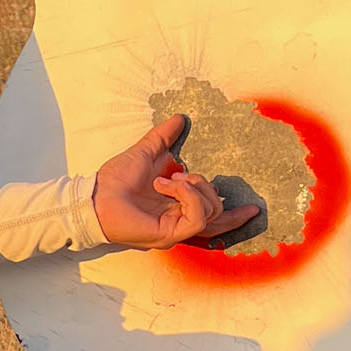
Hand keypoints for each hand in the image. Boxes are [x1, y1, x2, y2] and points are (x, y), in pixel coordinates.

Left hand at [92, 112, 261, 250]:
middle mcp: (180, 222)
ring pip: (211, 211)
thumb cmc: (115, 181)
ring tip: (168, 179)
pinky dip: (187, 195)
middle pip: (218, 214)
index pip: (215, 217)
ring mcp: (176, 229)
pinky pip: (196, 215)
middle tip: (182, 176)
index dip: (236, 214)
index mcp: (178, 208)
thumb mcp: (145, 152)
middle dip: (207, 187)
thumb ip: (163, 137)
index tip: (254, 207)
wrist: (96, 196)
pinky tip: (165, 185)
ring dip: (193, 187)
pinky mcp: (170, 233)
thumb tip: (179, 118)